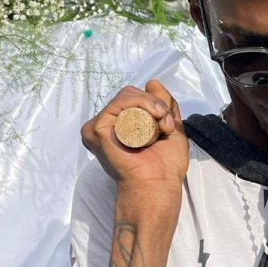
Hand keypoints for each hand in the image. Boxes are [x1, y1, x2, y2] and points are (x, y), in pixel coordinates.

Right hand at [81, 79, 188, 207]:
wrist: (158, 185)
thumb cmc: (165, 165)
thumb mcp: (170, 127)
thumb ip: (164, 105)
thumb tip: (152, 81)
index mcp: (119, 125)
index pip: (133, 98)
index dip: (154, 102)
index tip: (169, 120)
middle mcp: (107, 124)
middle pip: (129, 93)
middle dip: (154, 102)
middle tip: (166, 122)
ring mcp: (99, 126)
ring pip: (126, 95)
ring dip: (150, 103)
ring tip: (162, 122)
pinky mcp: (97, 128)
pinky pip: (119, 102)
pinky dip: (140, 103)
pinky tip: (153, 118)